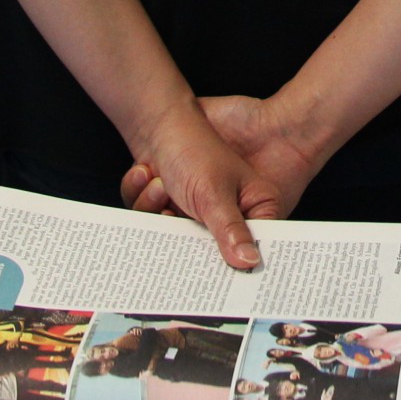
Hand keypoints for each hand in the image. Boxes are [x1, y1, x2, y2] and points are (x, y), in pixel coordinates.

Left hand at [119, 102, 283, 269]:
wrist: (156, 122)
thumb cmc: (195, 148)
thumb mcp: (214, 194)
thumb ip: (231, 230)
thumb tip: (250, 263)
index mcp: (255, 206)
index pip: (253, 248)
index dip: (237, 265)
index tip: (218, 277)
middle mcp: (229, 212)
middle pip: (213, 250)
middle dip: (185, 237)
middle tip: (173, 222)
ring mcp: (197, 210)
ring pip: (175, 238)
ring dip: (157, 212)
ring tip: (161, 186)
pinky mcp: (172, 207)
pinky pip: (153, 223)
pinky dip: (145, 202)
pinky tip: (149, 178)